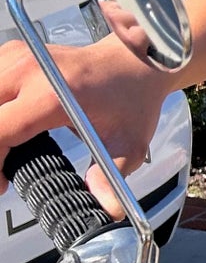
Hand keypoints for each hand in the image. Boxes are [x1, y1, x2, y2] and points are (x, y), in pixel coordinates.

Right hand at [0, 34, 171, 215]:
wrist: (135, 64)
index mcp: (52, 94)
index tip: (1, 183)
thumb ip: (111, 180)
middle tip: (2, 168)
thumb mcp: (129, 146)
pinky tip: (8, 122)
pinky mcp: (15, 53)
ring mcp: (20, 57)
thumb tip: (106, 208)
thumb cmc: (131, 100)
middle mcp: (31, 71)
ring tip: (5, 149)